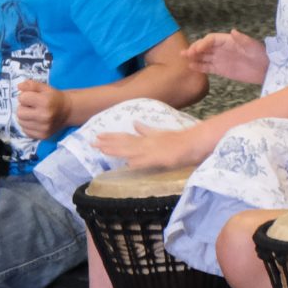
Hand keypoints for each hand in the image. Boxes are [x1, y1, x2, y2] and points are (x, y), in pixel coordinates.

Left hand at [14, 80, 70, 139]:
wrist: (68, 111)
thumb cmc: (54, 98)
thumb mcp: (44, 88)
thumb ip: (31, 85)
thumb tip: (19, 86)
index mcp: (45, 102)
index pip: (22, 98)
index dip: (25, 96)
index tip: (32, 97)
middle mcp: (45, 116)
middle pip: (19, 113)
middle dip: (23, 108)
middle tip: (32, 106)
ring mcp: (44, 128)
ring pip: (21, 123)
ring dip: (25, 117)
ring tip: (34, 114)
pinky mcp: (43, 136)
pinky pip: (26, 131)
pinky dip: (28, 126)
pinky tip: (35, 121)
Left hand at [95, 123, 209, 170]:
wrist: (194, 143)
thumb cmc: (178, 140)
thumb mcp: (159, 133)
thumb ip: (146, 130)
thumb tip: (135, 123)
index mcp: (146, 138)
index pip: (125, 137)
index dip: (111, 137)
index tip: (98, 136)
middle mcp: (146, 143)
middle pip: (124, 143)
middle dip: (108, 143)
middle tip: (92, 143)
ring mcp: (153, 150)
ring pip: (132, 151)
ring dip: (117, 150)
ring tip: (102, 150)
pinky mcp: (161, 158)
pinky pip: (148, 161)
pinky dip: (137, 162)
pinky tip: (128, 164)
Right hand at [185, 30, 268, 83]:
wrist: (266, 69)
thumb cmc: (261, 54)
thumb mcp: (253, 45)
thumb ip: (243, 39)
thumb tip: (233, 31)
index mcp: (228, 41)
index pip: (211, 39)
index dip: (203, 43)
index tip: (197, 49)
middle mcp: (222, 49)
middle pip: (205, 47)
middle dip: (195, 49)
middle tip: (186, 53)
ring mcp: (221, 59)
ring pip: (204, 57)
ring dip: (193, 56)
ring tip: (182, 57)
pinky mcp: (221, 70)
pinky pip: (208, 67)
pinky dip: (199, 67)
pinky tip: (191, 67)